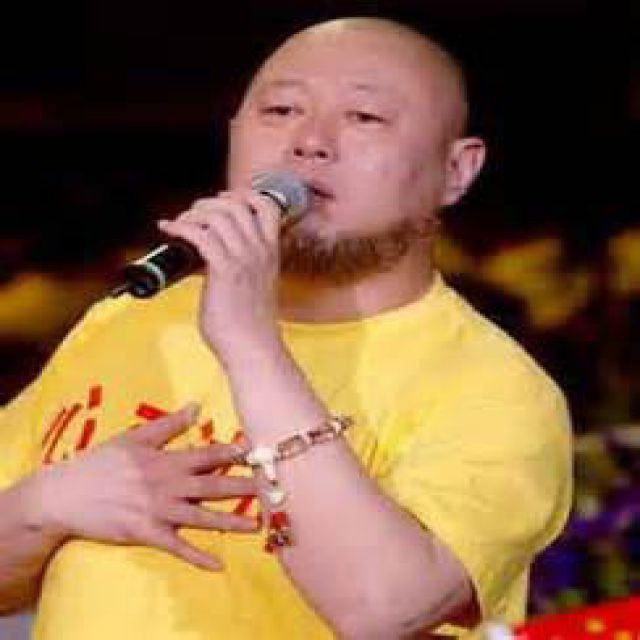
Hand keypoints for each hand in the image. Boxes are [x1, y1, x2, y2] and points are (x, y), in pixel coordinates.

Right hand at [27, 404, 257, 570]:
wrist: (65, 494)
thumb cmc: (101, 462)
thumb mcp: (133, 437)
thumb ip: (168, 424)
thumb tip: (195, 406)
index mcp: (166, 460)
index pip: (207, 455)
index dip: (234, 454)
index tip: (258, 453)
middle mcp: (168, 485)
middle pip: (212, 486)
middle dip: (242, 488)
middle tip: (270, 490)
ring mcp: (158, 511)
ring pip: (201, 517)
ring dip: (229, 522)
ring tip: (255, 526)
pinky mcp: (146, 533)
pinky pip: (177, 547)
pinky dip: (197, 557)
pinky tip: (218, 564)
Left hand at [157, 189, 282, 362]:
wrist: (253, 347)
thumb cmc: (251, 326)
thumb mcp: (256, 287)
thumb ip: (244, 267)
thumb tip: (217, 259)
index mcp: (270, 253)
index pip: (267, 207)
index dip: (244, 195)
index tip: (225, 199)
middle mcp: (259, 251)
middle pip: (238, 204)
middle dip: (211, 202)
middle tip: (195, 212)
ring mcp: (243, 259)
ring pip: (218, 214)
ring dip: (194, 212)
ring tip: (181, 222)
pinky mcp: (224, 270)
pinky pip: (200, 234)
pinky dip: (180, 227)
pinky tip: (170, 230)